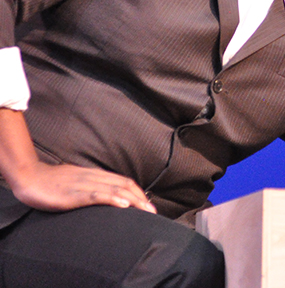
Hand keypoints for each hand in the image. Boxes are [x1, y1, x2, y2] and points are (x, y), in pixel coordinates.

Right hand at [10, 160, 155, 213]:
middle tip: (152, 211)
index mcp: (95, 175)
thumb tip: (109, 195)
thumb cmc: (53, 182)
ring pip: (114, 189)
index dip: (138, 192)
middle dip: (141, 198)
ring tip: (145, 210)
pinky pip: (95, 195)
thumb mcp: (77, 181)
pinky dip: (111, 198)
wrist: (30, 177)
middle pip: (123, 185)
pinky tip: (122, 205)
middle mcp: (93, 177)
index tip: (148, 205)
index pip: (123, 181)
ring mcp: (83, 184)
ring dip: (133, 200)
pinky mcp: (72, 193)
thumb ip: (92, 186)